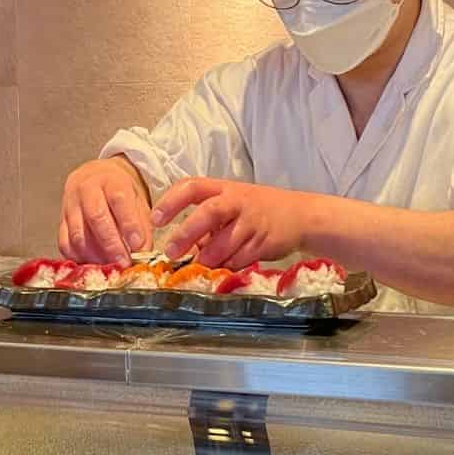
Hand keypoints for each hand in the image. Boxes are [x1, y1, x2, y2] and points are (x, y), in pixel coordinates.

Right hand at [59, 157, 151, 265]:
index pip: (119, 200)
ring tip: (111, 267)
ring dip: (95, 256)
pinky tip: (93, 265)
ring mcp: (70, 205)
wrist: (96, 177)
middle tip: (124, 262)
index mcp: (110, 180)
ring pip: (78, 234)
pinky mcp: (61, 221)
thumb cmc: (119, 191)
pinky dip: (79, 258)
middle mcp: (86, 189)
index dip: (129, 224)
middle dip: (111, 244)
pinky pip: (65, 243)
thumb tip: (143, 251)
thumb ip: (142, 225)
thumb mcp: (138, 200)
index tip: (138, 246)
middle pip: (96, 217)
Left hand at [152, 178, 308, 268]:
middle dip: (186, 234)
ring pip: (224, 242)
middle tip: (170, 252)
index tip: (155, 219)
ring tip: (199, 265)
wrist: (299, 215)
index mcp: (222, 188)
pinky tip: (224, 267)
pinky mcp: (264, 241)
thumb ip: (205, 220)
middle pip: (208, 213)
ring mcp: (252, 222)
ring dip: (208, 257)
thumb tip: (179, 246)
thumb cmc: (256, 209)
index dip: (171, 202)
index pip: (191, 187)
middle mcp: (237, 201)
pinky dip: (228, 266)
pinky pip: (240, 258)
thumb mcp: (230, 203)